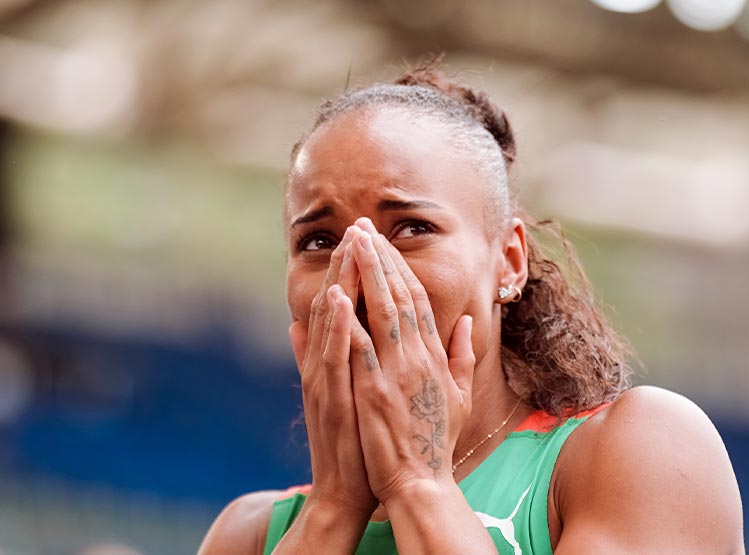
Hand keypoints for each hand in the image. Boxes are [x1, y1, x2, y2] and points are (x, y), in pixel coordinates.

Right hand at [288, 226, 376, 515]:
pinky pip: (333, 355)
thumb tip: (297, 325)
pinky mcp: (329, 398)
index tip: (365, 239)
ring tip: (351, 245)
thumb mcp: (336, 392)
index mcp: (333, 361)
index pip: (342, 306)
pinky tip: (344, 297)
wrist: (344, 489)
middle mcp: (324, 364)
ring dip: (341, 282)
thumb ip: (315, 358)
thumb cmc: (353, 441)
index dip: (352, 272)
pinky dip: (337, 325)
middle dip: (347, 264)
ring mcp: (324, 379)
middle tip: (358, 226)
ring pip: (331, 322)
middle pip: (334, 304)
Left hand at [341, 218, 475, 503]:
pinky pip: (360, 348)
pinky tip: (337, 292)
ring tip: (352, 241)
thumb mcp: (460, 396)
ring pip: (381, 312)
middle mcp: (417, 359)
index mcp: (434, 357)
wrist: (422, 485)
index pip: (417, 301)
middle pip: (399, 296)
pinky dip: (348, 320)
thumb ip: (464, 356)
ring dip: (366, 273)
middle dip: (380, 258)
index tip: (383, 243)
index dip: (400, 268)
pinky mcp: (375, 393)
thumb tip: (468, 322)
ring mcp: (396, 374)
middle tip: (363, 226)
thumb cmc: (436, 442)